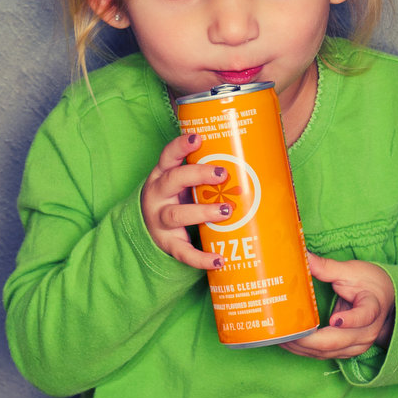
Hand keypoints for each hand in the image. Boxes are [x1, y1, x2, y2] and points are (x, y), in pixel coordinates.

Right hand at [141, 133, 233, 269]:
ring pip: (177, 214)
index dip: (181, 146)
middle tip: (222, 174)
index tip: (198, 138)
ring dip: (202, 212)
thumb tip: (249, 158)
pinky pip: (183, 251)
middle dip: (197, 175)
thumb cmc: (175, 197)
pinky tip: (219, 259)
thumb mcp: (180, 181)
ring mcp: (160, 220)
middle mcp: (157, 195)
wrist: (148, 227)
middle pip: (173, 180)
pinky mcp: (167, 243)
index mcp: (161, 175)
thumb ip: (202, 171)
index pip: (168, 156)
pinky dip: (201, 257)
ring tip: (226, 212)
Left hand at [281, 253, 395, 358]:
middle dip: (308, 340)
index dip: (350, 320)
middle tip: (285, 331)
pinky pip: (324, 354)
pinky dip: (304, 350)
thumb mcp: (351, 271)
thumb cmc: (369, 283)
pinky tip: (288, 342)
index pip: (364, 316)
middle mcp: (365, 332)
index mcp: (371, 308)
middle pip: (336, 341)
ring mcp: (356, 344)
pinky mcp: (346, 350)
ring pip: (327, 352)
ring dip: (301, 347)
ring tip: (279, 336)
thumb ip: (327, 267)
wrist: (387, 299)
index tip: (335, 319)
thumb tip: (303, 256)